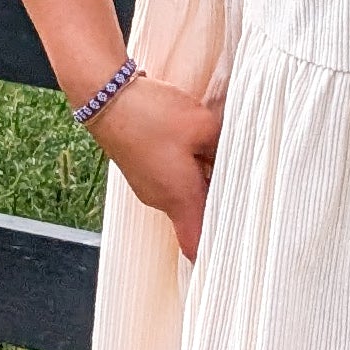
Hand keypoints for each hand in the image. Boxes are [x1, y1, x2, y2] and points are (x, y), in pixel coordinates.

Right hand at [88, 71, 221, 258]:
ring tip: (222, 160)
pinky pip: (171, 181)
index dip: (216, 252)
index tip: (237, 247)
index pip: (196, 246)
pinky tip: (198, 148)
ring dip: (204, 184)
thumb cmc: (151, 115)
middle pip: (196, 220)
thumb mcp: (203, 126)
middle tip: (245, 190)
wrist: (105, 98)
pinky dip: (188, 171)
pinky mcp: (143, 171)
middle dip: (219, 207)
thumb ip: (225, 148)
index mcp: (179, 198)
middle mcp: (161, 200)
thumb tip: (238, 160)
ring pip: (185, 197)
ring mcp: (149, 186)